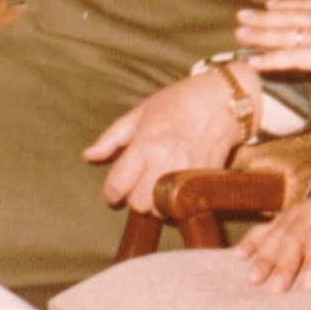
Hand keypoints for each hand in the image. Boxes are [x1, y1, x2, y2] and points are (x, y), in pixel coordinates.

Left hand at [83, 70, 247, 211]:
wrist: (222, 100)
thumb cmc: (179, 102)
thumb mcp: (140, 113)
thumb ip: (112, 138)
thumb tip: (88, 156)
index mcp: (144, 145)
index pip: (117, 185)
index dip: (110, 193)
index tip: (113, 192)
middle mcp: (164, 162)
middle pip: (138, 204)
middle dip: (135, 198)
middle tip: (139, 186)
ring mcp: (187, 173)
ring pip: (162, 210)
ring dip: (157, 204)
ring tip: (159, 187)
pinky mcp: (205, 179)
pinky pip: (185, 205)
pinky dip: (178, 202)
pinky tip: (177, 187)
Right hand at [233, 159, 310, 291]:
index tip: (309, 286)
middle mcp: (310, 210)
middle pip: (294, 237)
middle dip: (284, 264)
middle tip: (276, 290)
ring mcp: (293, 213)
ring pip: (276, 235)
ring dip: (263, 257)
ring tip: (253, 280)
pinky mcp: (283, 218)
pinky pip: (263, 229)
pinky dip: (250, 242)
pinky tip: (236, 257)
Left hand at [237, 0, 310, 92]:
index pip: (310, 6)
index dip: (289, 4)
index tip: (272, 2)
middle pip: (289, 16)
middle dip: (264, 17)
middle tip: (242, 15)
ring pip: (284, 34)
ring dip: (260, 35)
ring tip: (239, 35)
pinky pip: (290, 58)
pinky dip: (270, 60)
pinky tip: (255, 63)